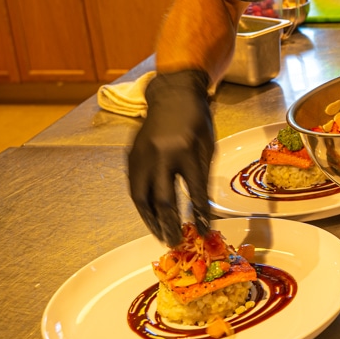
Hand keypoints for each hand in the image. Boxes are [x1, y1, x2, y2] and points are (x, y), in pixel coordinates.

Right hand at [127, 70, 213, 244]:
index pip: (193, 192)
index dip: (199, 215)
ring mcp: (141, 156)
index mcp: (185, 151)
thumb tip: (203, 209)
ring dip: (150, 220)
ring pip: (141, 197)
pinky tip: (150, 216)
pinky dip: (142, 205)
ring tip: (159, 235)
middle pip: (163, 199)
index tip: (204, 232)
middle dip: (169, 224)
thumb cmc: (196, 122)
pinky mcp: (131, 156)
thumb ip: (203, 177)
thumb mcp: (208, 147)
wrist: (173, 96)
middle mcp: (160, 155)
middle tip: (174, 242)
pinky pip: (134, 187)